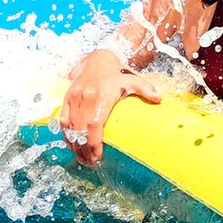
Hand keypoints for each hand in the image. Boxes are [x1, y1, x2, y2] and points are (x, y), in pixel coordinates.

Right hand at [58, 49, 161, 166]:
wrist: (98, 58)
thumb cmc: (118, 73)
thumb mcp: (133, 80)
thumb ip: (146, 89)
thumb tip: (159, 99)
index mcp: (100, 97)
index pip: (94, 125)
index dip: (94, 143)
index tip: (98, 157)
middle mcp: (84, 98)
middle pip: (80, 131)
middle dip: (84, 150)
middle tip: (91, 164)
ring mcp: (73, 98)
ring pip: (70, 127)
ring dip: (75, 145)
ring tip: (82, 159)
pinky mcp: (67, 97)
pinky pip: (63, 120)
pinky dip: (66, 134)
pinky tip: (72, 145)